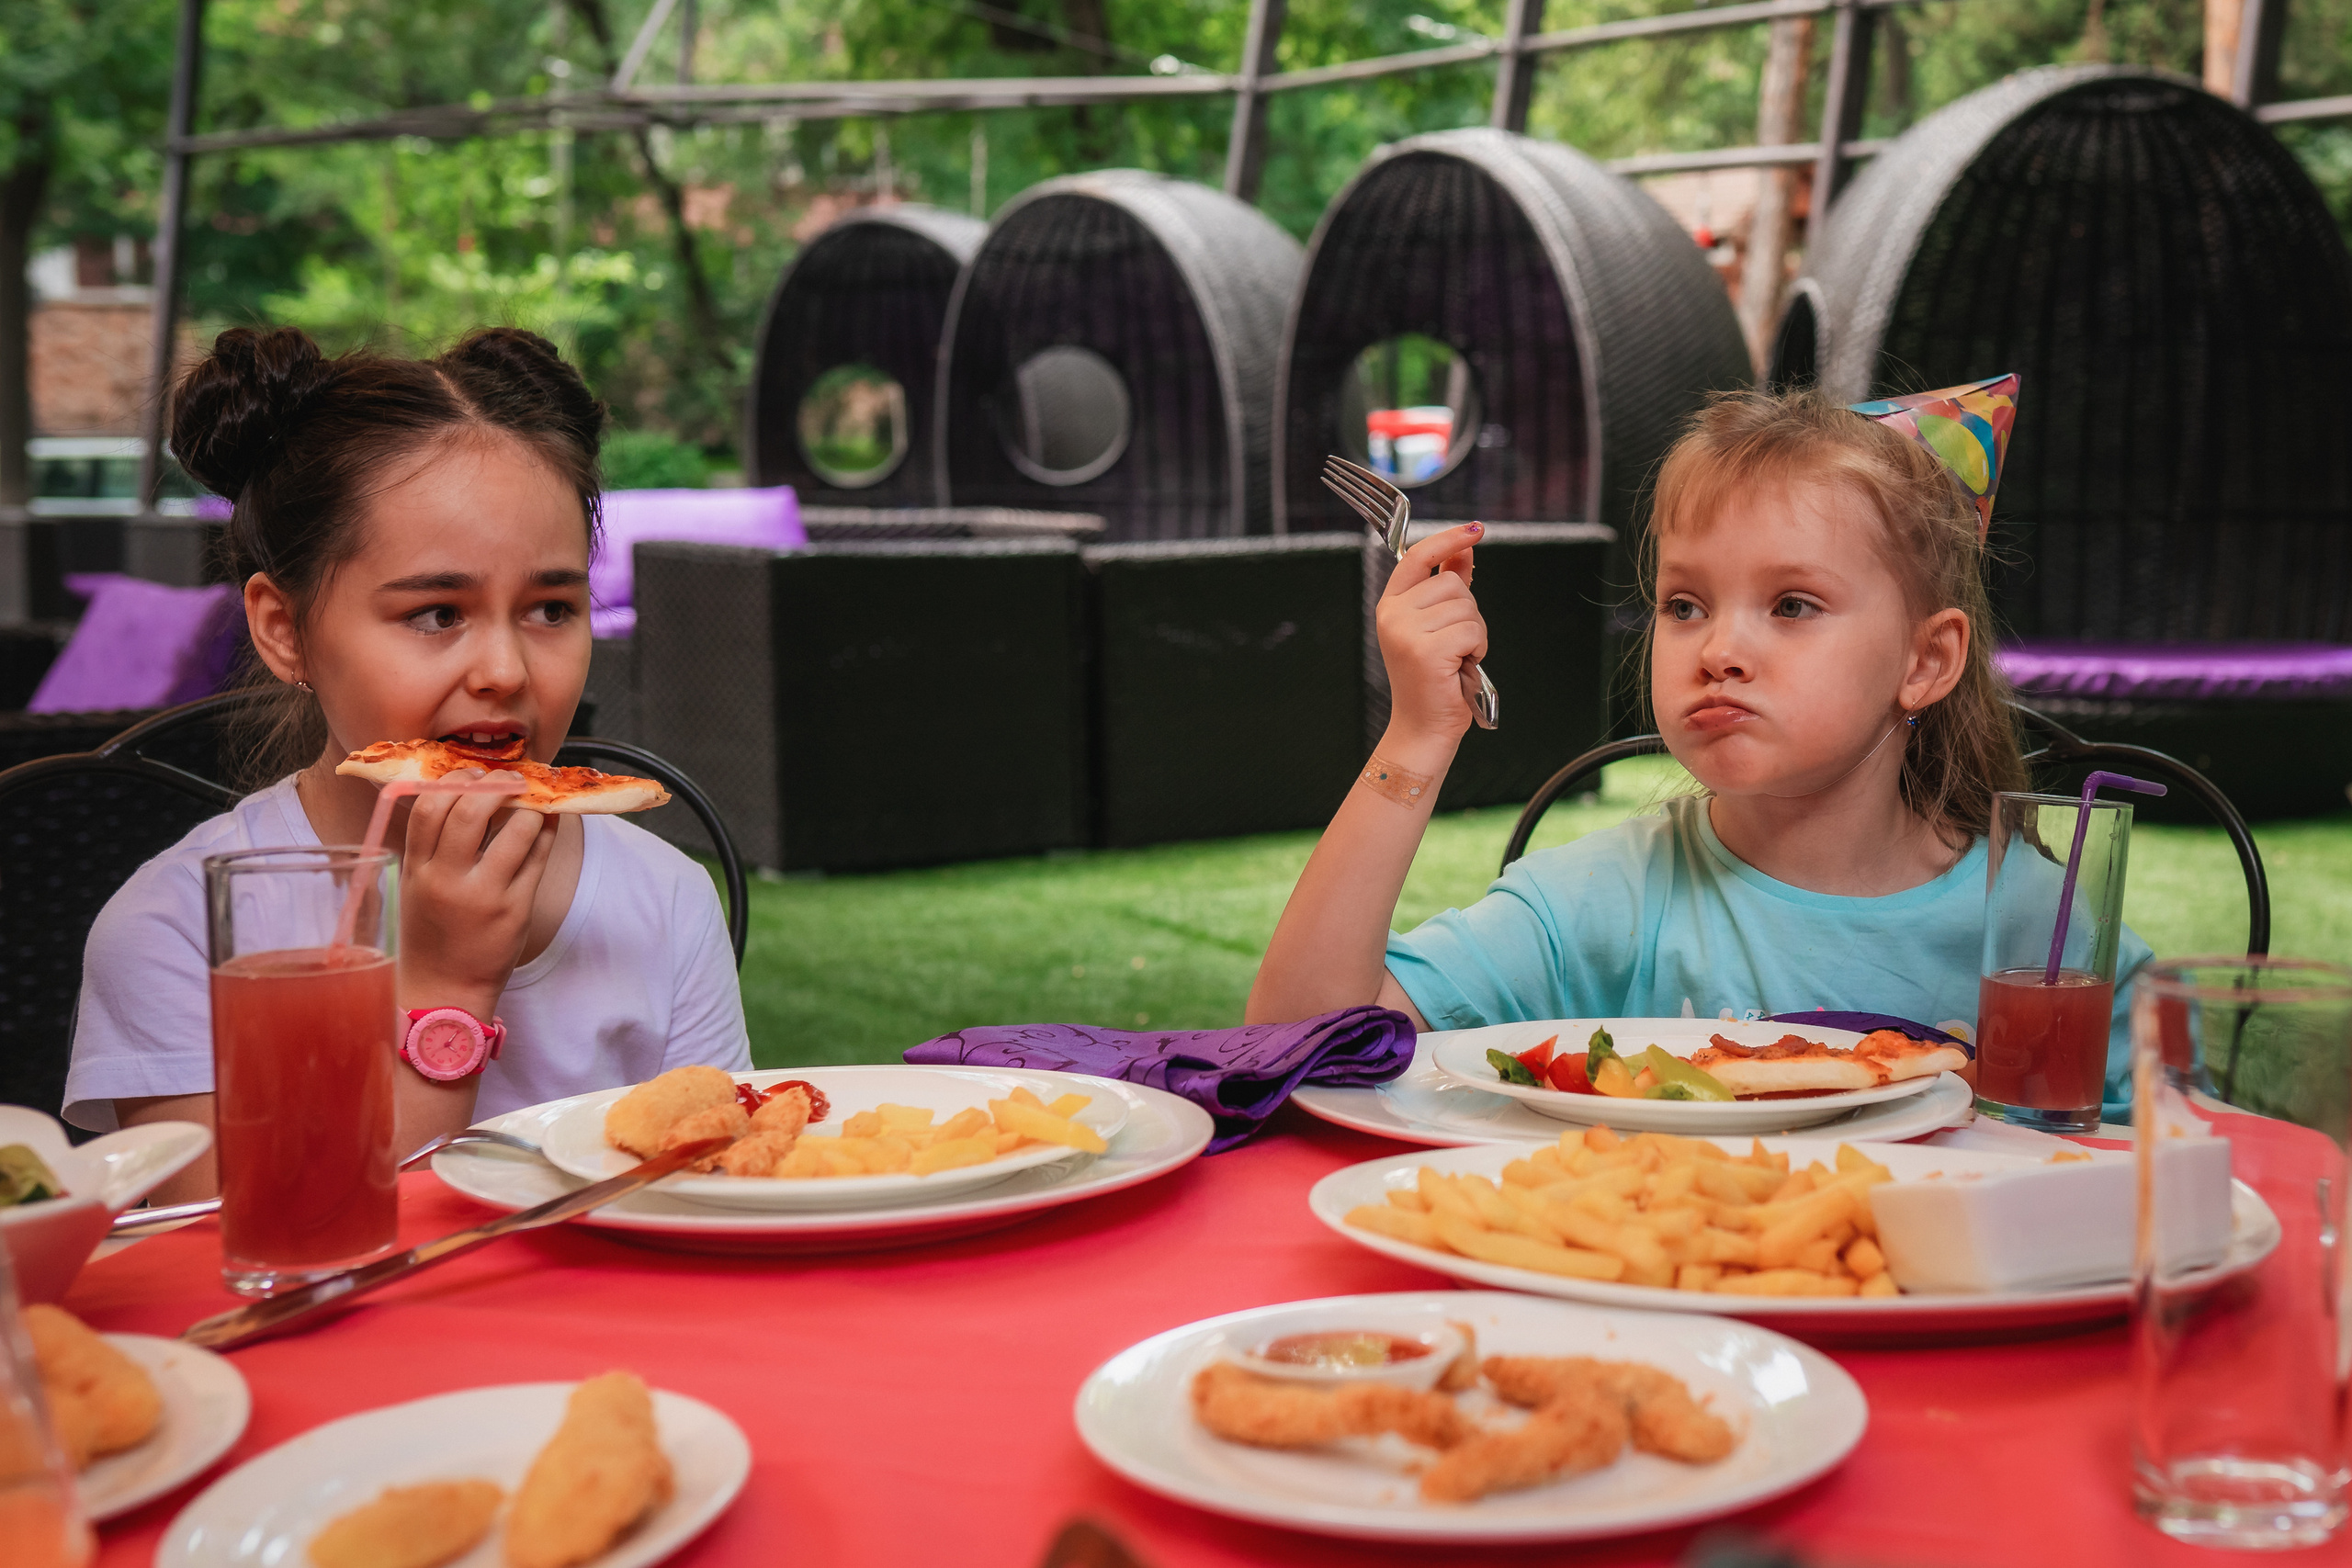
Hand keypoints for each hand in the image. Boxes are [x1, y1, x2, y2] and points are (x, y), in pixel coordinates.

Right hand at [395, 776, 557, 1019]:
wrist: (444, 989)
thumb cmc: (432, 931)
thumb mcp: (416, 885)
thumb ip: (432, 844)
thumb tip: (463, 790)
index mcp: (416, 869)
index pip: (428, 807)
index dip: (454, 780)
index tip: (472, 774)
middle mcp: (447, 880)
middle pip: (471, 810)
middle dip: (496, 784)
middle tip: (509, 779)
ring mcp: (485, 895)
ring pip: (516, 830)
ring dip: (529, 806)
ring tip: (531, 801)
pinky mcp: (516, 909)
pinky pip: (538, 857)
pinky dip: (546, 831)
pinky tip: (546, 821)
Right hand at [1375, 523, 1487, 759]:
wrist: (1423, 728)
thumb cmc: (1433, 680)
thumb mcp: (1437, 626)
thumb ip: (1448, 585)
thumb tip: (1465, 549)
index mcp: (1391, 605)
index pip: (1417, 557)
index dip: (1448, 540)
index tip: (1474, 530)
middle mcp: (1393, 615)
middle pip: (1451, 583)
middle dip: (1467, 611)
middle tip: (1456, 644)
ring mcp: (1406, 632)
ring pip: (1466, 606)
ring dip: (1475, 633)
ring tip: (1457, 658)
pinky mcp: (1426, 650)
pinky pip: (1472, 630)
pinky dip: (1477, 648)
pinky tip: (1461, 667)